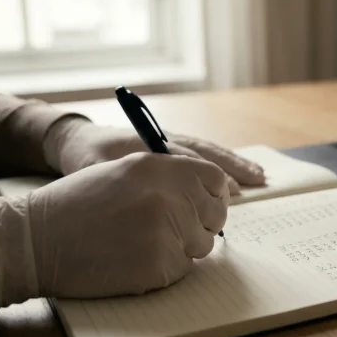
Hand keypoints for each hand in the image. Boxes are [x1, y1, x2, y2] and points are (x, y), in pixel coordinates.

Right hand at [0, 152, 228, 304]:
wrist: (37, 239)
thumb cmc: (77, 204)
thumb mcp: (123, 171)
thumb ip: (168, 176)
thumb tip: (209, 194)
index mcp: (160, 166)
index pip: (216, 178)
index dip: (214, 194)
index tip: (206, 205)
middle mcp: (169, 195)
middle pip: (215, 215)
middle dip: (201, 224)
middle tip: (175, 230)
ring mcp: (167, 232)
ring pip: (201, 245)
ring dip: (182, 247)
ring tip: (143, 242)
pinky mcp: (160, 266)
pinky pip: (182, 270)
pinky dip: (165, 268)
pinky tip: (133, 260)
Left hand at [44, 118, 264, 193]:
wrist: (77, 140)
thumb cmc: (87, 158)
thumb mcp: (98, 168)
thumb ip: (122, 178)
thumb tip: (151, 196)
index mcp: (150, 144)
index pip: (187, 157)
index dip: (210, 173)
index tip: (232, 188)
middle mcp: (166, 141)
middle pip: (206, 151)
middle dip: (233, 166)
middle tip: (258, 179)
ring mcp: (171, 144)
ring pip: (209, 152)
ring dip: (234, 164)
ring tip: (258, 175)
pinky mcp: (172, 151)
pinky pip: (203, 156)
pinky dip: (223, 165)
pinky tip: (239, 176)